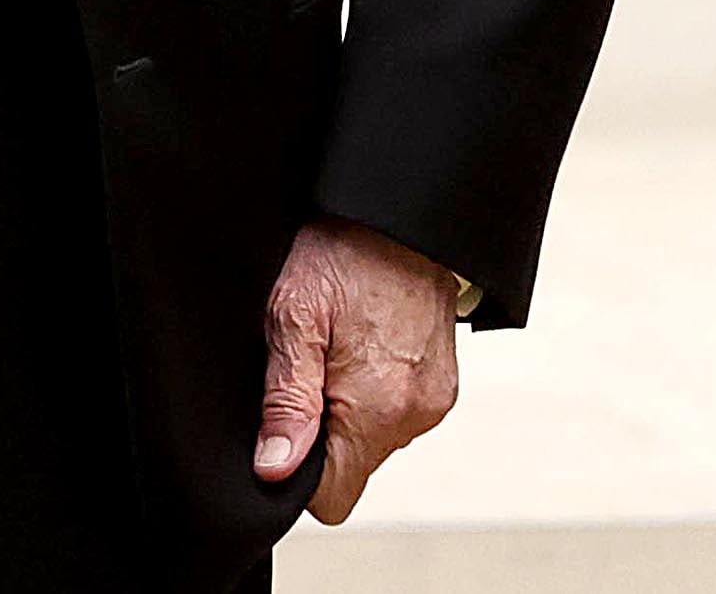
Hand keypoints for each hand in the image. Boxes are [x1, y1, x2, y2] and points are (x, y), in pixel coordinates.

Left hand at [255, 218, 461, 521]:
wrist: (398, 219)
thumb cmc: (340, 258)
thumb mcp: (292, 319)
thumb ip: (286, 402)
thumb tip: (274, 470)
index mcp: (377, 409)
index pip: (334, 497)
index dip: (298, 473)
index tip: (282, 429)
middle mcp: (414, 416)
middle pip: (352, 467)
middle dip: (321, 433)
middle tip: (306, 369)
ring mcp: (433, 403)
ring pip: (372, 440)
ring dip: (347, 410)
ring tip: (334, 349)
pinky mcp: (442, 388)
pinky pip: (396, 414)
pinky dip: (373, 393)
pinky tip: (361, 347)